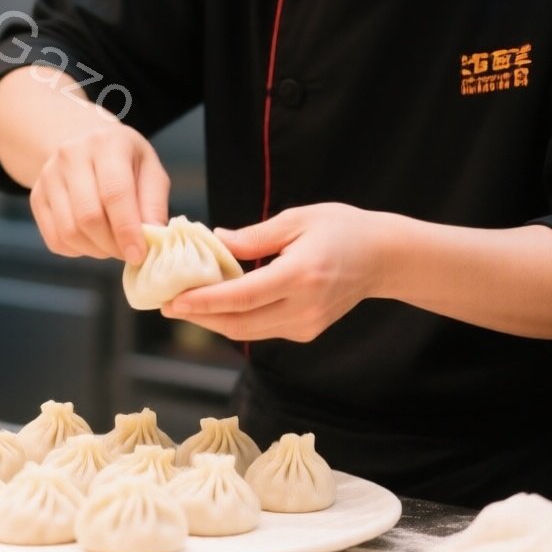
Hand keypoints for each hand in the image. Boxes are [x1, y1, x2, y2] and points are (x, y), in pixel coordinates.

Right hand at [29, 121, 168, 264]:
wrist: (84, 144)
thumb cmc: (124, 161)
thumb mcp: (150, 170)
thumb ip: (154, 203)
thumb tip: (153, 236)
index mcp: (106, 144)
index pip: (114, 193)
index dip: (127, 230)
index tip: (138, 254)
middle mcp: (71, 155)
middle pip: (88, 216)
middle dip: (111, 245)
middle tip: (127, 252)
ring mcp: (48, 175)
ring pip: (69, 231)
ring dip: (95, 250)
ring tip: (111, 245)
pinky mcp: (36, 196)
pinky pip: (55, 239)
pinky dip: (77, 250)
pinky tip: (92, 240)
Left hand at [164, 203, 409, 341]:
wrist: (384, 257)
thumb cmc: (342, 229)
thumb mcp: (297, 220)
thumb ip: (254, 236)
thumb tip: (215, 239)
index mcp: (300, 276)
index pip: (242, 297)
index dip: (205, 301)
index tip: (174, 300)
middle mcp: (304, 307)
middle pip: (240, 322)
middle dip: (200, 317)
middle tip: (167, 305)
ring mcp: (307, 324)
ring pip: (249, 331)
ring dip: (215, 321)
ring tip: (185, 306)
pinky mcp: (308, 331)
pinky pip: (263, 329)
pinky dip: (237, 320)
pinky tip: (218, 306)